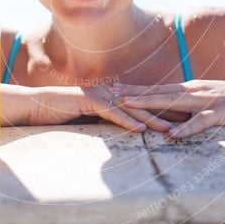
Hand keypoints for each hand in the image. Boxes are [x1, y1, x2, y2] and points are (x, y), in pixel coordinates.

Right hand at [29, 85, 173, 132]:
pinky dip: (126, 121)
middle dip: (165, 112)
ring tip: (170, 128)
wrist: (37, 105)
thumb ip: (107, 121)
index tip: (184, 117)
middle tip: (187, 119)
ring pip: (130, 109)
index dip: (163, 110)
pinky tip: (140, 129)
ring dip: (150, 119)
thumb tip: (123, 131)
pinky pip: (111, 113)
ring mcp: (100, 95)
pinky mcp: (88, 102)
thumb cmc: (62, 114)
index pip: (143, 104)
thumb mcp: (90, 119)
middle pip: (143, 104)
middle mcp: (109, 92)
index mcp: (112, 95)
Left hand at [108, 78, 224, 138]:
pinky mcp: (222, 113)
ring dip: (149, 104)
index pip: (158, 88)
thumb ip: (192, 107)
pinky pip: (201, 122)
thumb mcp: (211, 101)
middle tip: (109, 94)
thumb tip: (173, 116)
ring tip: (128, 107)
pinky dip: (186, 128)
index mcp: (192, 88)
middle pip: (158, 92)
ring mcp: (208, 100)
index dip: (135, 89)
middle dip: (133, 94)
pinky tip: (172, 135)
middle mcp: (196, 90)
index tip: (113, 89)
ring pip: (173, 102)